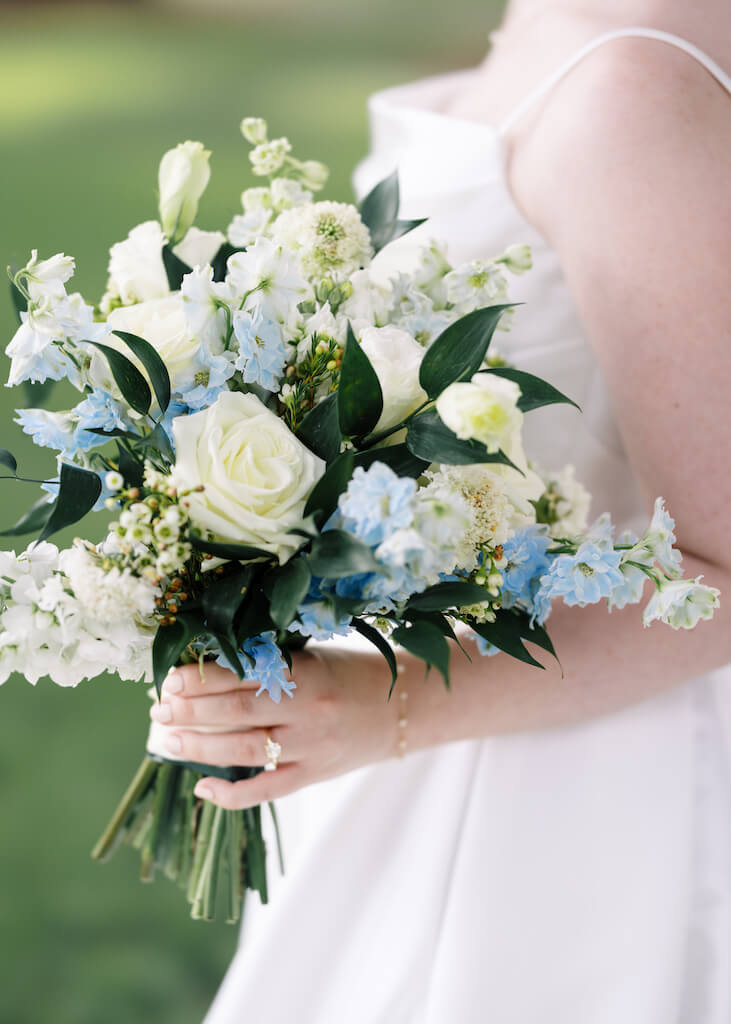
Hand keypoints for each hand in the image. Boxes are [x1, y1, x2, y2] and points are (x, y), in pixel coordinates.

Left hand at [150, 646, 401, 809]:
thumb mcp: (314, 657)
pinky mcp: (315, 776)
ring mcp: (312, 748)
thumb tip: (207, 668)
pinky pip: (267, 791)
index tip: (170, 681)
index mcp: (306, 672)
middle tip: (159, 710)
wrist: (405, 709)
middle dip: (191, 712)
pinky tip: (202, 787)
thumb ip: (269, 663)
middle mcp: (308, 712)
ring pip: (244, 752)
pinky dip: (231, 793)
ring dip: (200, 747)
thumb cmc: (353, 673)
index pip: (242, 676)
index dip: (201, 680)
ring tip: (168, 740)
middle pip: (237, 714)